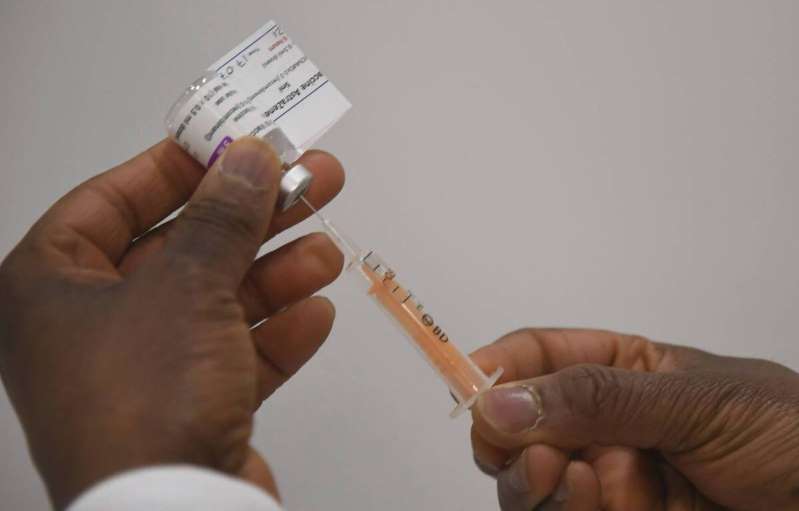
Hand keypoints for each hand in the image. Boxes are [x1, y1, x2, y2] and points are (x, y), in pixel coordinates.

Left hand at [0, 137, 344, 508]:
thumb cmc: (146, 398)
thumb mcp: (188, 285)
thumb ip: (223, 216)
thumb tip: (250, 156)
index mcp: (54, 288)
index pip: (111, 201)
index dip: (176, 167)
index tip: (231, 145)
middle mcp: (90, 327)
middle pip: (181, 250)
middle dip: (251, 219)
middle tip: (308, 181)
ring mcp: (141, 372)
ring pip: (215, 302)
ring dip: (274, 275)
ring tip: (325, 251)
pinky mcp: (186, 411)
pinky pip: (233, 356)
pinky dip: (274, 334)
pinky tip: (315, 314)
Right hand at [469, 328, 798, 509]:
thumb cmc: (791, 433)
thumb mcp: (697, 400)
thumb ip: (597, 399)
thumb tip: (503, 400)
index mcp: (620, 371)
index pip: (536, 357)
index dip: (495, 365)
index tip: (466, 383)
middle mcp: (602, 427)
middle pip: (516, 428)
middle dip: (512, 438)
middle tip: (535, 449)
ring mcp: (608, 482)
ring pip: (531, 483)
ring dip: (539, 482)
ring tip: (577, 476)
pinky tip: (604, 498)